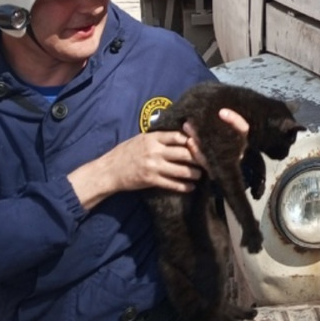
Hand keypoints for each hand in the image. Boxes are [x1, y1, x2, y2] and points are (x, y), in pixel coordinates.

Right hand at [68, 131, 203, 209]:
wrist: (109, 170)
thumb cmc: (126, 152)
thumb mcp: (142, 138)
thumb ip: (159, 137)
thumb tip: (181, 134)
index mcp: (153, 138)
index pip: (179, 136)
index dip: (194, 139)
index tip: (204, 143)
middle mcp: (155, 151)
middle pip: (185, 153)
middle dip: (200, 157)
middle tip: (210, 160)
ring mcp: (154, 166)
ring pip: (182, 170)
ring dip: (195, 173)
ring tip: (202, 174)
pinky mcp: (151, 180)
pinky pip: (172, 184)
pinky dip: (184, 186)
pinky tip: (191, 187)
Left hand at [183, 108, 248, 170]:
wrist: (221, 160)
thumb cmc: (220, 134)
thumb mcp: (221, 125)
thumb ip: (215, 118)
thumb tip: (203, 103)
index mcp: (241, 138)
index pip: (243, 129)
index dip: (234, 120)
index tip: (222, 111)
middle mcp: (237, 150)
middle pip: (225, 140)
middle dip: (209, 129)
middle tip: (195, 118)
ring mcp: (226, 160)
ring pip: (214, 151)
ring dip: (199, 138)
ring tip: (186, 126)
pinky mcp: (216, 168)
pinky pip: (206, 161)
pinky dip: (196, 151)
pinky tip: (188, 141)